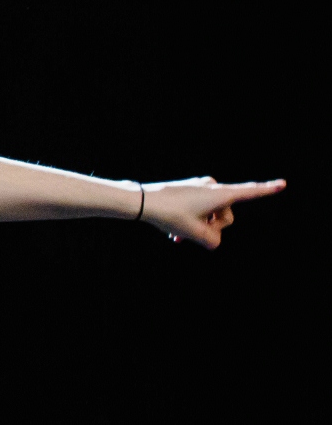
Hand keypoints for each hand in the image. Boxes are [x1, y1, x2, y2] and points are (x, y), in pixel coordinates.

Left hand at [142, 175, 284, 247]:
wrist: (141, 201)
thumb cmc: (170, 215)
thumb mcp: (195, 233)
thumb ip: (212, 240)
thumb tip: (213, 240)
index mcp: (219, 194)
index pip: (249, 192)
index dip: (267, 190)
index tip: (283, 183)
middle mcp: (213, 187)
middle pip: (226, 215)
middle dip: (212, 228)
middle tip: (190, 234)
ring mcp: (200, 188)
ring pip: (209, 215)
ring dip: (197, 227)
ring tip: (178, 235)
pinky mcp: (188, 191)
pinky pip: (197, 211)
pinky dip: (190, 222)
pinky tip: (174, 234)